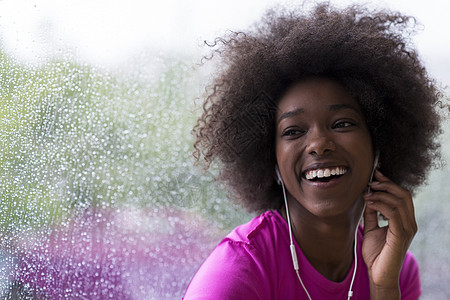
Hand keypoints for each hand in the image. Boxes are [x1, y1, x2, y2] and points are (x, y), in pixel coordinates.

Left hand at [362, 170, 416, 297]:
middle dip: (387, 184)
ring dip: (381, 193)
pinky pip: (393, 213)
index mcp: (405, 221)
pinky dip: (380, 204)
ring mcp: (407, 229)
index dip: (389, 183)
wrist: (378, 275)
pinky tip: (369, 202)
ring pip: (400, 201)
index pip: (402, 196)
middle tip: (371, 181)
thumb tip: (368, 197)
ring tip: (367, 193)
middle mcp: (410, 223)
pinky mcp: (400, 235)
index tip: (375, 174)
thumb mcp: (371, 228)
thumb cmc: (376, 254)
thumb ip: (371, 214)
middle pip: (404, 194)